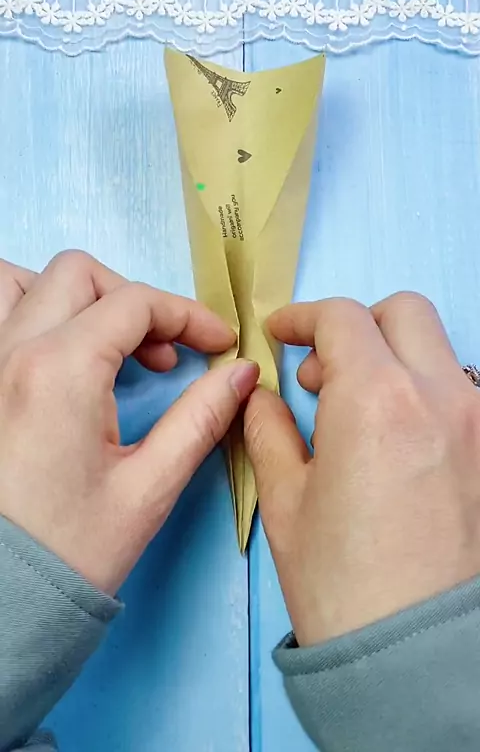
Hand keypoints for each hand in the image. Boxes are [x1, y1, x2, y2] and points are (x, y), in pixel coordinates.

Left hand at [0, 252, 257, 593]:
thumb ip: (200, 418)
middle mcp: (13, 352)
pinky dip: (35, 312)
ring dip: (74, 296)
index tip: (219, 344)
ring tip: (107, 342)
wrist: (3, 598)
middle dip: (134, 301)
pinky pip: (0, 315)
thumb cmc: (70, 551)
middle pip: (80, 275)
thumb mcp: (149, 487)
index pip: (135, 303)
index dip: (189, 315)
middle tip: (164, 352)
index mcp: (60, 372)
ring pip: (24, 282)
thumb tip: (239, 374)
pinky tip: (64, 355)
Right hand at [245, 293, 479, 645]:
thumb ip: (268, 429)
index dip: (302, 318)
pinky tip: (399, 443)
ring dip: (394, 360)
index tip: (281, 334)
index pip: (342, 318)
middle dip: (356, 326)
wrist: (416, 658)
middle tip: (322, 374)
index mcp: (377, 399)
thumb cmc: (343, 586)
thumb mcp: (286, 501)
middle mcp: (441, 395)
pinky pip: (462, 395)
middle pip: (403, 313)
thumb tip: (261, 395)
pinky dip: (426, 395)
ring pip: (438, 351)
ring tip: (358, 415)